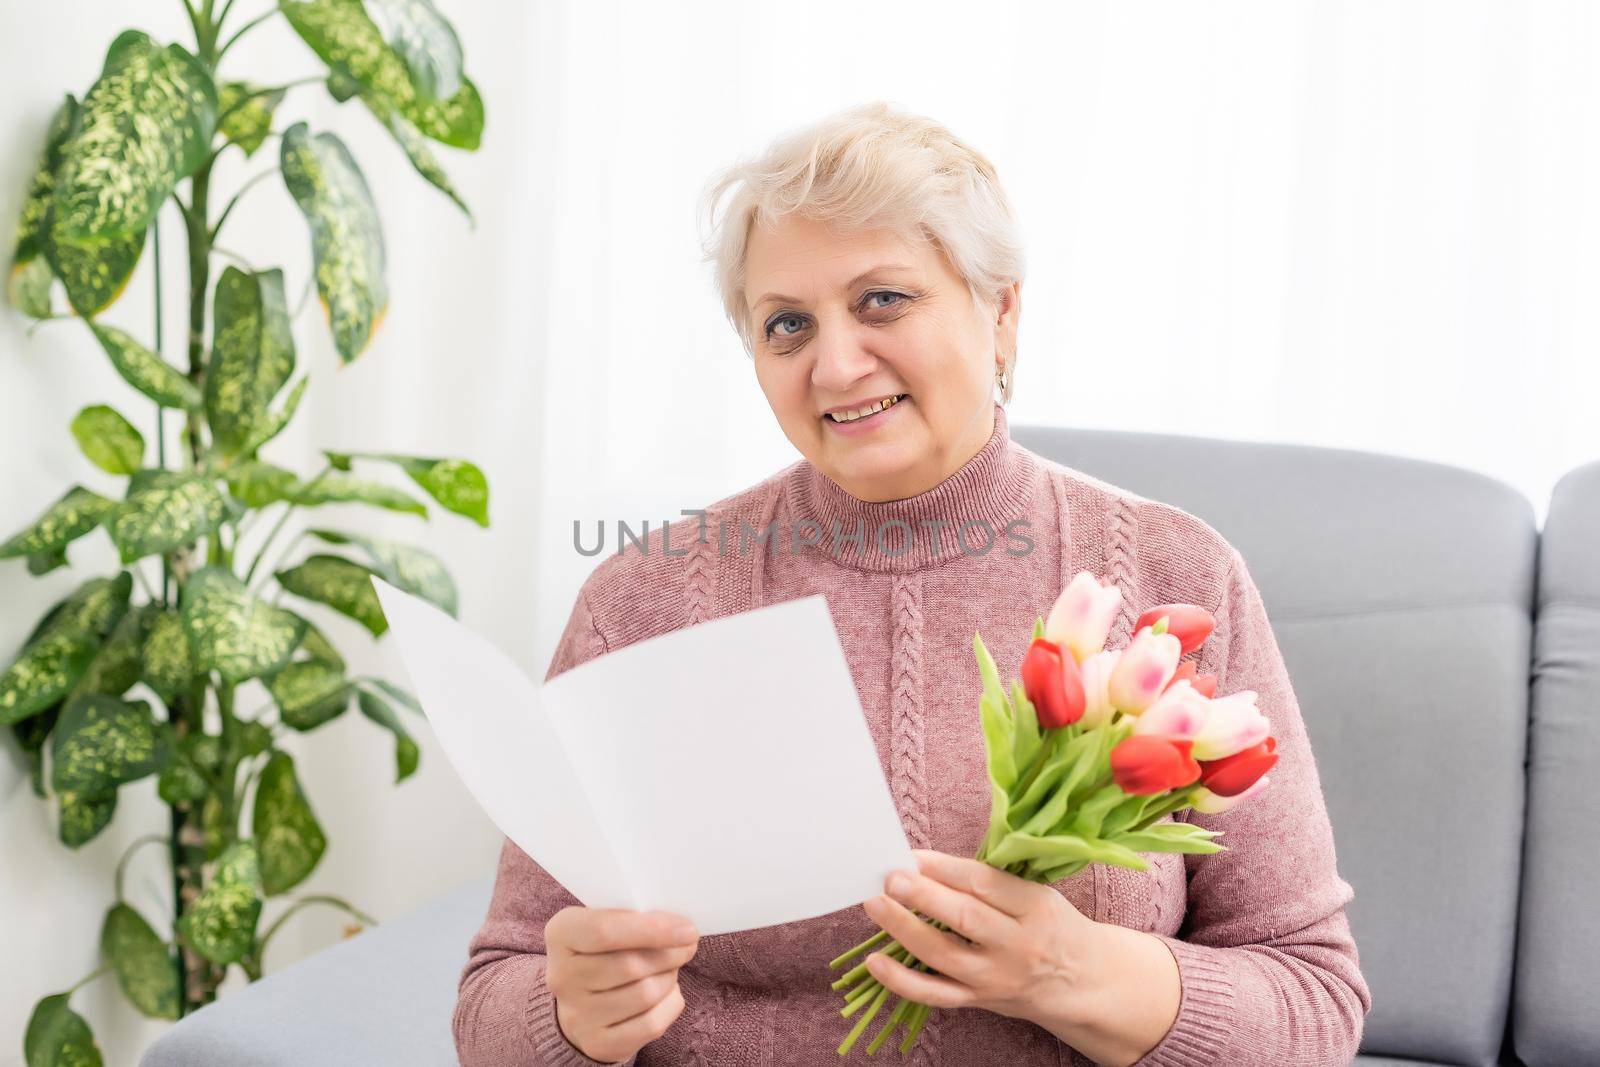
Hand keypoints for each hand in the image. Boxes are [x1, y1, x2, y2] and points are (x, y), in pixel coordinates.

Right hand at [544, 906, 699, 1062]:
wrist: (581, 1000)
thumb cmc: (604, 950)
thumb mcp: (606, 921)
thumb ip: (634, 918)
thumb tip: (678, 928)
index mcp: (561, 934)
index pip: (604, 931)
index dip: (652, 929)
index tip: (688, 929)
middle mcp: (561, 976)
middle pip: (631, 965)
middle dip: (670, 954)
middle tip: (686, 946)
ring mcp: (577, 1015)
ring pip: (646, 994)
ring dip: (670, 977)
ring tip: (669, 968)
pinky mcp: (597, 1043)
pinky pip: (651, 1024)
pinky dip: (670, 1004)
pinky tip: (666, 993)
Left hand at [860, 848, 1105, 1028]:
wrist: (1081, 982)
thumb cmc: (1052, 926)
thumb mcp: (1038, 895)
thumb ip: (992, 881)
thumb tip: (927, 862)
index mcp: (1036, 909)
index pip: (986, 885)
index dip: (946, 868)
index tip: (913, 854)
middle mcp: (1017, 946)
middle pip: (965, 918)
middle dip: (924, 896)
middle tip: (891, 877)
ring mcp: (995, 978)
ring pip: (944, 955)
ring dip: (904, 929)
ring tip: (876, 904)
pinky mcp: (978, 1001)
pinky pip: (935, 995)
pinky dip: (902, 981)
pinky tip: (874, 961)